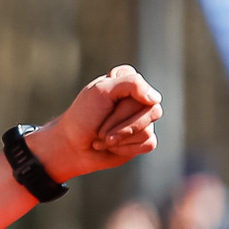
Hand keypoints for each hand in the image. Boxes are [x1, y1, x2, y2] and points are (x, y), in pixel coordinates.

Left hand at [26, 66, 161, 181]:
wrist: (72, 147)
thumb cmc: (84, 116)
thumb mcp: (101, 91)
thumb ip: (131, 84)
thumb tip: (156, 98)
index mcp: (129, 80)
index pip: (140, 87)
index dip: (119, 101)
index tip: (101, 102)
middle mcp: (140, 98)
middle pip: (149, 110)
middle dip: (118, 123)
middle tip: (99, 129)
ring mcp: (144, 119)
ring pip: (148, 129)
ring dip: (120, 137)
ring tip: (103, 138)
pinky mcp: (145, 139)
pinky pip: (148, 143)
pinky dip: (126, 148)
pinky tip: (113, 146)